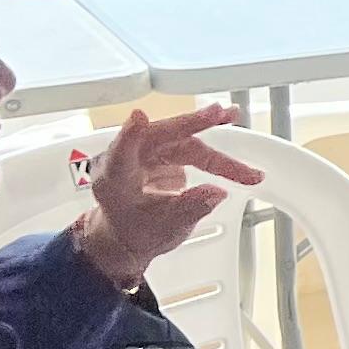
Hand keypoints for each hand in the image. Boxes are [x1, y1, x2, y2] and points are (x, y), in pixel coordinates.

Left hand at [69, 101, 262, 288]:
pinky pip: (188, 146)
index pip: (121, 155)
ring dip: (210, 138)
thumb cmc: (135, 233)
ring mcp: (143, 153)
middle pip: (161, 137)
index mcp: (115, 181)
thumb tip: (217, 192)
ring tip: (233, 123)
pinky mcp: (159, 152)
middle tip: (221, 113)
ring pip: (181, 141)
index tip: (138, 117)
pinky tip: (227, 146)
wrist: (128, 235)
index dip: (130, 136)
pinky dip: (210, 153)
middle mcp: (126, 160)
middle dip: (192, 123)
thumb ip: (191, 209)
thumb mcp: (165, 230)